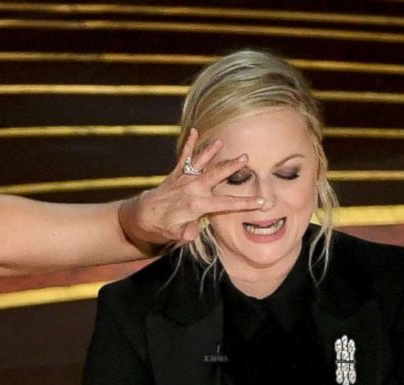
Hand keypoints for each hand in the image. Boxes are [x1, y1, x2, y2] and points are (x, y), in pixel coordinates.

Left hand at [126, 128, 265, 245]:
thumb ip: (184, 233)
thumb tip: (192, 233)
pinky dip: (188, 144)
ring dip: (211, 152)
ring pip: (201, 163)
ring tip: (221, 141)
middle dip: (230, 167)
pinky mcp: (176, 174)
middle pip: (215, 176)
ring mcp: (184, 179)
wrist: (142, 216)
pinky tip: (194, 130)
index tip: (261, 202)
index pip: (225, 203)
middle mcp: (191, 189)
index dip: (244, 203)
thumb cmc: (161, 227)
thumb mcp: (173, 235)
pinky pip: (183, 157)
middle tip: (245, 158)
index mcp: (196, 205)